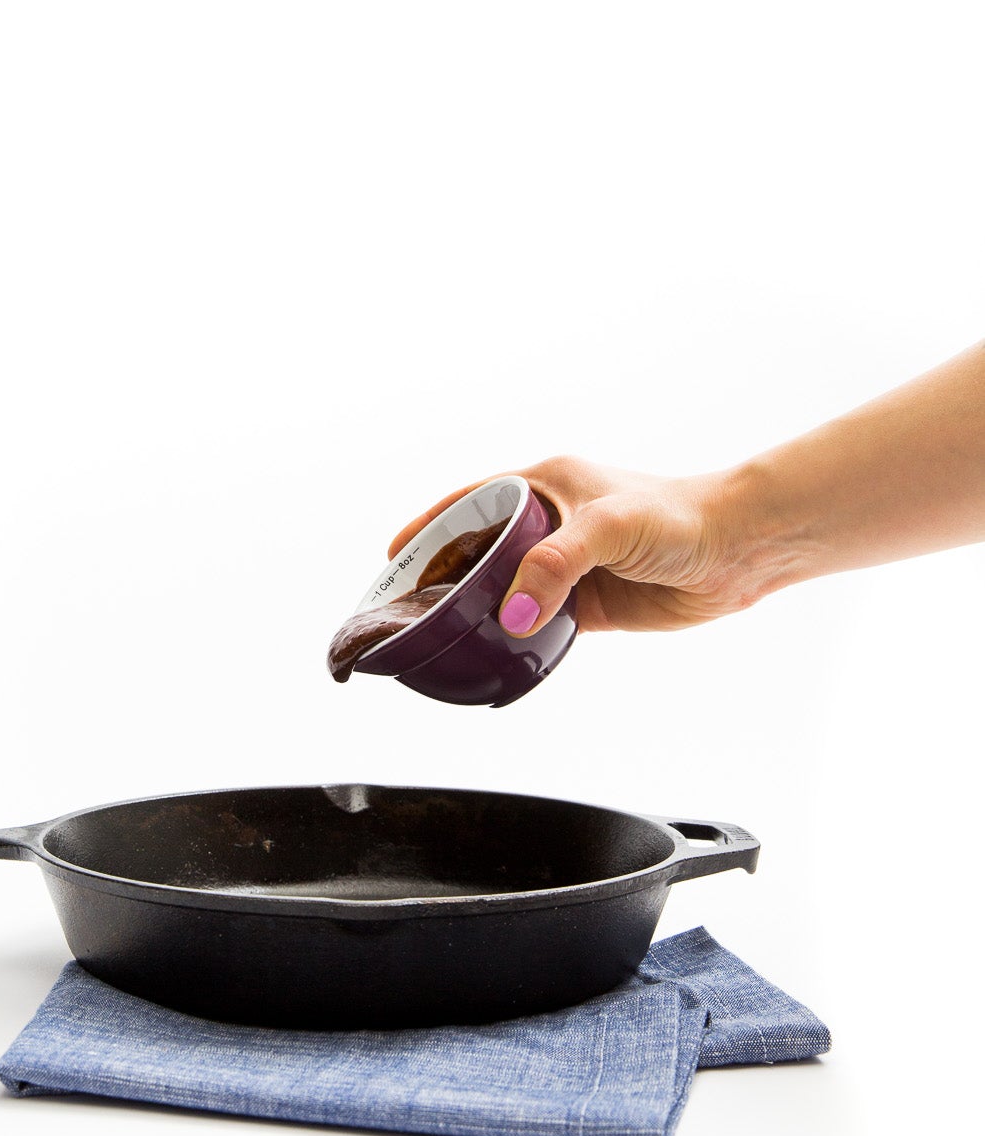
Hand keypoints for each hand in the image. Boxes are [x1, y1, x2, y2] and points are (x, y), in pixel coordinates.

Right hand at [387, 458, 761, 636]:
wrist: (739, 549)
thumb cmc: (680, 516)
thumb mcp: (607, 529)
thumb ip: (556, 566)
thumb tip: (513, 616)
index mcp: (545, 484)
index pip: (470, 501)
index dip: (430, 526)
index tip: (395, 553)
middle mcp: (551, 521)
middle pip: (481, 548)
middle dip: (445, 573)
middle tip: (409, 604)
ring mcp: (569, 564)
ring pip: (507, 587)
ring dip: (480, 608)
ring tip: (439, 633)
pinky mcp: (589, 602)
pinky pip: (538, 619)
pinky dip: (515, 635)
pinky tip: (494, 650)